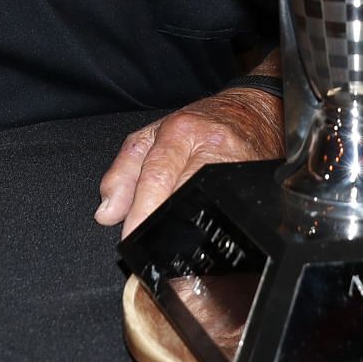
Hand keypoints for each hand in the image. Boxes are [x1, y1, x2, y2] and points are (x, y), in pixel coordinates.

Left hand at [95, 88, 281, 236]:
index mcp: (179, 132)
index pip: (157, 176)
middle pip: (183, 192)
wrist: (251, 113)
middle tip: (149, 248)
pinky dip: (214, 225)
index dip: (143, 211)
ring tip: (173, 247)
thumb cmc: (199, 125)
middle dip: (163, 225)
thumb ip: (123, 172)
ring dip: (188, 230)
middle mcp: (210, 145)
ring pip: (208, 203)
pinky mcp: (255, 179)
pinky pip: (231, 210)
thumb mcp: (151, 137)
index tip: (132, 236)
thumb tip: (107, 212)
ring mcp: (237, 164)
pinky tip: (203, 237)